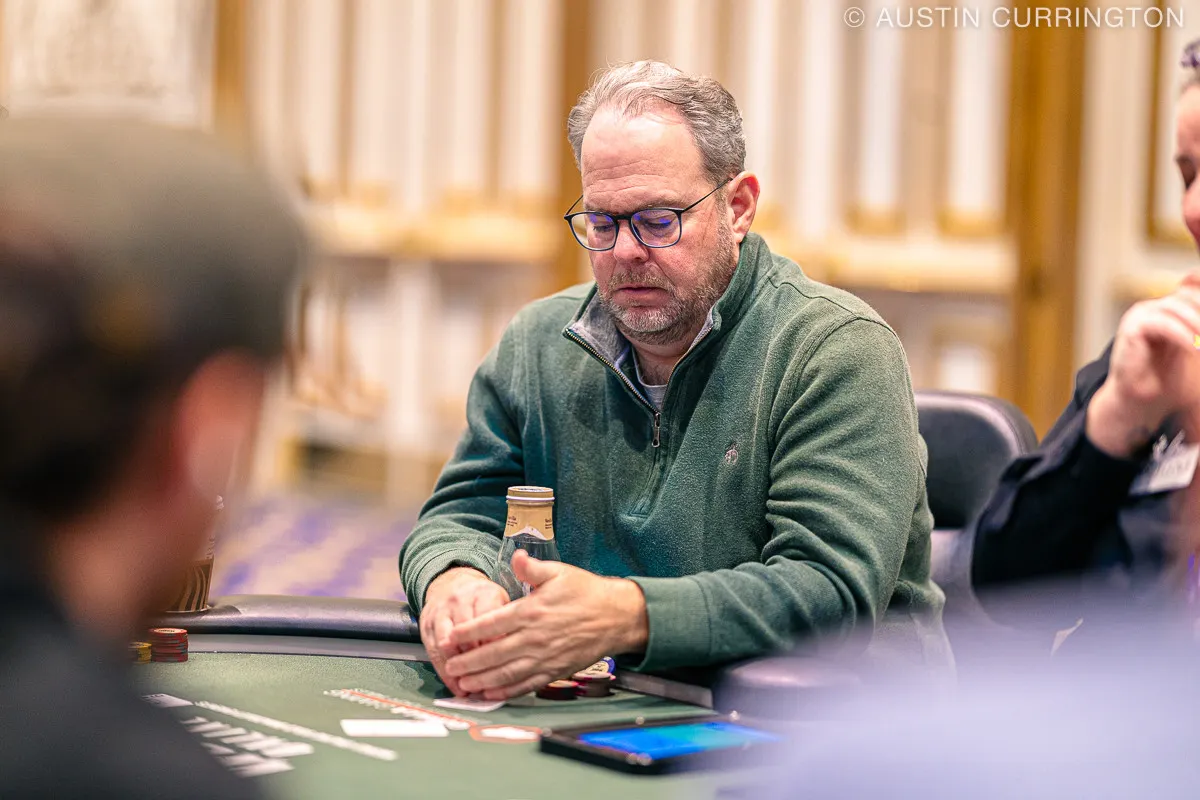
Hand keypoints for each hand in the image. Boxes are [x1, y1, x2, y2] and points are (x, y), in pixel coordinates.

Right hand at [419, 567, 509, 695]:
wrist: (451, 584)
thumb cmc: (482, 600)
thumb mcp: (500, 602)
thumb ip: (506, 624)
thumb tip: (510, 654)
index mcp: (482, 594)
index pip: (486, 619)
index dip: (492, 642)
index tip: (501, 662)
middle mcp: (459, 600)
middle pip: (465, 633)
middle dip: (475, 658)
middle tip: (486, 680)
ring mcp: (440, 613)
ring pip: (446, 644)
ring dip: (458, 668)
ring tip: (470, 688)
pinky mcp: (426, 625)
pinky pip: (434, 652)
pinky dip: (445, 672)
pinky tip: (456, 686)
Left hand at [441, 550, 648, 700]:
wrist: (616, 616)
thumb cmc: (587, 593)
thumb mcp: (559, 572)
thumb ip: (532, 568)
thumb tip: (515, 556)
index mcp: (531, 611)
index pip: (492, 624)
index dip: (468, 632)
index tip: (450, 637)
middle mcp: (535, 637)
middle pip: (493, 653)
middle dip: (468, 662)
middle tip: (449, 666)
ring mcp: (545, 657)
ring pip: (506, 673)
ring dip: (482, 681)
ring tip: (463, 685)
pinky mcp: (555, 671)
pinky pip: (526, 685)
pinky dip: (507, 692)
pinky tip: (492, 695)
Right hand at [1087, 272, 1199, 457]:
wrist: (1139, 402)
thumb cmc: (1166, 382)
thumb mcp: (1194, 350)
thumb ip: (1199, 333)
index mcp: (1167, 311)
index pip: (1190, 288)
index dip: (1199, 286)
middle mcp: (1152, 308)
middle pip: (1188, 295)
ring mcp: (1140, 315)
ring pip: (1177, 306)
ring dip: (1198, 325)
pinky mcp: (1132, 328)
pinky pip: (1164, 323)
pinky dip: (1183, 335)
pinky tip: (1194, 349)